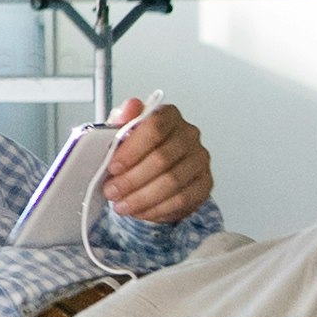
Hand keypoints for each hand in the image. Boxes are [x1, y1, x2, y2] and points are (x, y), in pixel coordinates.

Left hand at [101, 98, 212, 223]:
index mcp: (169, 116)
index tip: (113, 167)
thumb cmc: (137, 149)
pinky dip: (156, 208)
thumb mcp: (121, 133)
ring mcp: (200, 159)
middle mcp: (189, 134)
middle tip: (112, 191)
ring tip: (122, 204)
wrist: (154, 172)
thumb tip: (130, 106)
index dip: (132, 150)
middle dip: (132, 179)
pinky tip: (140, 211)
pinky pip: (182, 199)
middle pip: (162, 158)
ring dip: (142, 197)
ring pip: (172, 182)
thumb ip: (122, 120)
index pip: (155, 127)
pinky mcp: (205, 183)